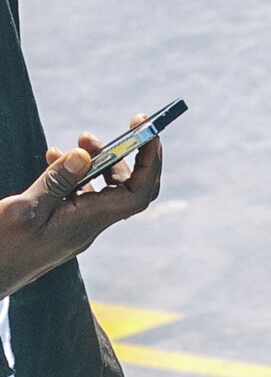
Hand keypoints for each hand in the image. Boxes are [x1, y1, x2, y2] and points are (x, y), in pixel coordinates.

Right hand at [0, 124, 163, 299]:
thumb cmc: (3, 247)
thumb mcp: (24, 209)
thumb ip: (56, 181)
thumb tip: (84, 155)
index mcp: (87, 223)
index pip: (137, 193)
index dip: (149, 161)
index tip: (147, 129)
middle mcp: (90, 226)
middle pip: (128, 189)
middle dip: (123, 156)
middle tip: (99, 133)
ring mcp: (79, 226)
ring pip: (105, 190)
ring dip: (98, 162)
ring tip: (78, 141)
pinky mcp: (65, 225)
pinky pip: (82, 196)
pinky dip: (76, 175)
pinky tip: (55, 158)